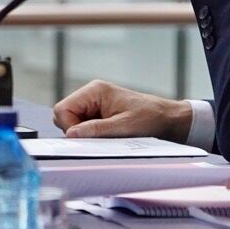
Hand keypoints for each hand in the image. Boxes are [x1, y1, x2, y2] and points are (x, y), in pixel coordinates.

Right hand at [52, 80, 191, 142]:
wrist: (167, 118)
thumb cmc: (149, 118)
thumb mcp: (124, 126)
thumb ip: (96, 129)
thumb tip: (71, 134)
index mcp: (95, 90)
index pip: (63, 109)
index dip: (69, 126)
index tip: (86, 138)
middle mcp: (91, 94)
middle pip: (64, 115)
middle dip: (75, 130)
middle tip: (98, 136)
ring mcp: (94, 103)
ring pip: (71, 122)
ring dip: (84, 133)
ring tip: (106, 135)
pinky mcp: (98, 113)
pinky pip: (82, 126)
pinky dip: (90, 134)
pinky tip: (107, 135)